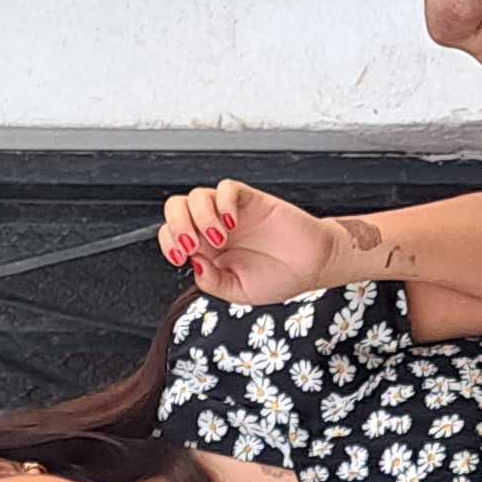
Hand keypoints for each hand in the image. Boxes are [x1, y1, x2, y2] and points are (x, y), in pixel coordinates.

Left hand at [159, 179, 371, 306]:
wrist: (313, 266)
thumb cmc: (280, 278)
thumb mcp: (239, 292)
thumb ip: (213, 282)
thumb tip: (194, 265)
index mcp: (207, 250)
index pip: (171, 234)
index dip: (169, 243)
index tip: (182, 258)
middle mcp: (214, 228)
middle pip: (176, 208)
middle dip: (177, 225)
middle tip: (193, 244)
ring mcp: (231, 212)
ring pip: (197, 196)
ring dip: (200, 216)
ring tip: (221, 237)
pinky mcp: (250, 200)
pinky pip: (226, 188)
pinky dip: (223, 202)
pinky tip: (233, 220)